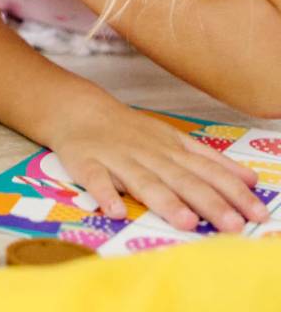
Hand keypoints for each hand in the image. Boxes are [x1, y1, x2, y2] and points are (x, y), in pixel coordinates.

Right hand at [53, 99, 269, 232]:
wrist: (78, 109)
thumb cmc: (129, 130)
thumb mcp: (172, 138)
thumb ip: (209, 159)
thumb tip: (251, 179)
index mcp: (170, 149)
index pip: (207, 171)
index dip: (233, 192)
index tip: (257, 213)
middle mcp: (148, 154)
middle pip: (181, 179)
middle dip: (208, 202)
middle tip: (233, 225)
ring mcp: (117, 158)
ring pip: (143, 180)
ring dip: (164, 200)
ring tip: (185, 221)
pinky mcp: (86, 163)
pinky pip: (96, 179)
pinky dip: (105, 194)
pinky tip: (115, 210)